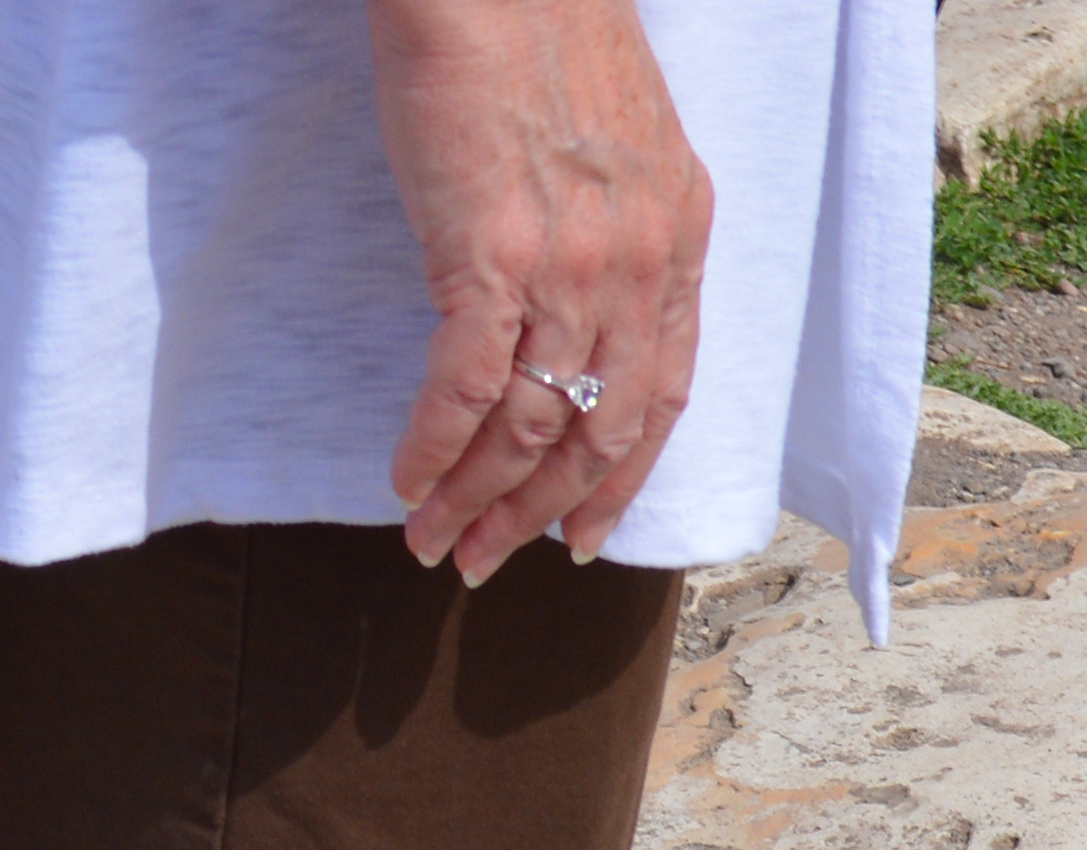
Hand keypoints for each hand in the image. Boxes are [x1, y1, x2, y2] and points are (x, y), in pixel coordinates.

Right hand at [370, 0, 712, 582]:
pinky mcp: (491, 257)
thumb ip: (617, 228)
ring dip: (476, 500)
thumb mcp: (621, 140)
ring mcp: (569, 267)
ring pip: (529, 428)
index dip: (619, 481)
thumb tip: (572, 304)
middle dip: (539, 513)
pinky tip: (408, 482)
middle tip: (489, 559)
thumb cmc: (539, 27)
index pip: (662, 396)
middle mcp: (637, 266)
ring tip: (435, 541)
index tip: (580, 533)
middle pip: (596, 435)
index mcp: (678, 238)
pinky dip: (434, 450)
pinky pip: (465, 392)